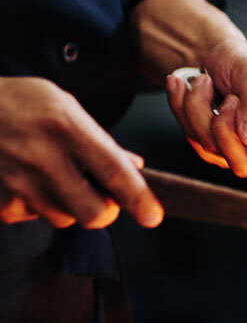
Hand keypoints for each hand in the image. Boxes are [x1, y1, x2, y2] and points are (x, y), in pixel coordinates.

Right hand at [0, 77, 161, 228]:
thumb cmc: (19, 103)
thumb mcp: (63, 105)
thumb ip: (100, 139)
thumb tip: (136, 167)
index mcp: (65, 127)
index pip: (114, 172)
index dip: (139, 199)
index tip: (153, 217)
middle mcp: (42, 157)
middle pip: (94, 213)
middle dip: (105, 210)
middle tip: (102, 196)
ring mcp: (17, 181)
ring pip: (65, 218)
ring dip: (69, 206)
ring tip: (54, 178)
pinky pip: (32, 217)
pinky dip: (36, 205)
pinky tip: (26, 180)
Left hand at [164, 38, 246, 191]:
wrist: (218, 54)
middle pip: (244, 165)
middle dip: (226, 130)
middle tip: (230, 98)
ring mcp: (237, 149)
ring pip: (212, 149)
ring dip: (199, 110)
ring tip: (203, 81)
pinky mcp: (212, 144)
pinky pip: (192, 137)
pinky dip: (183, 108)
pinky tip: (183, 86)